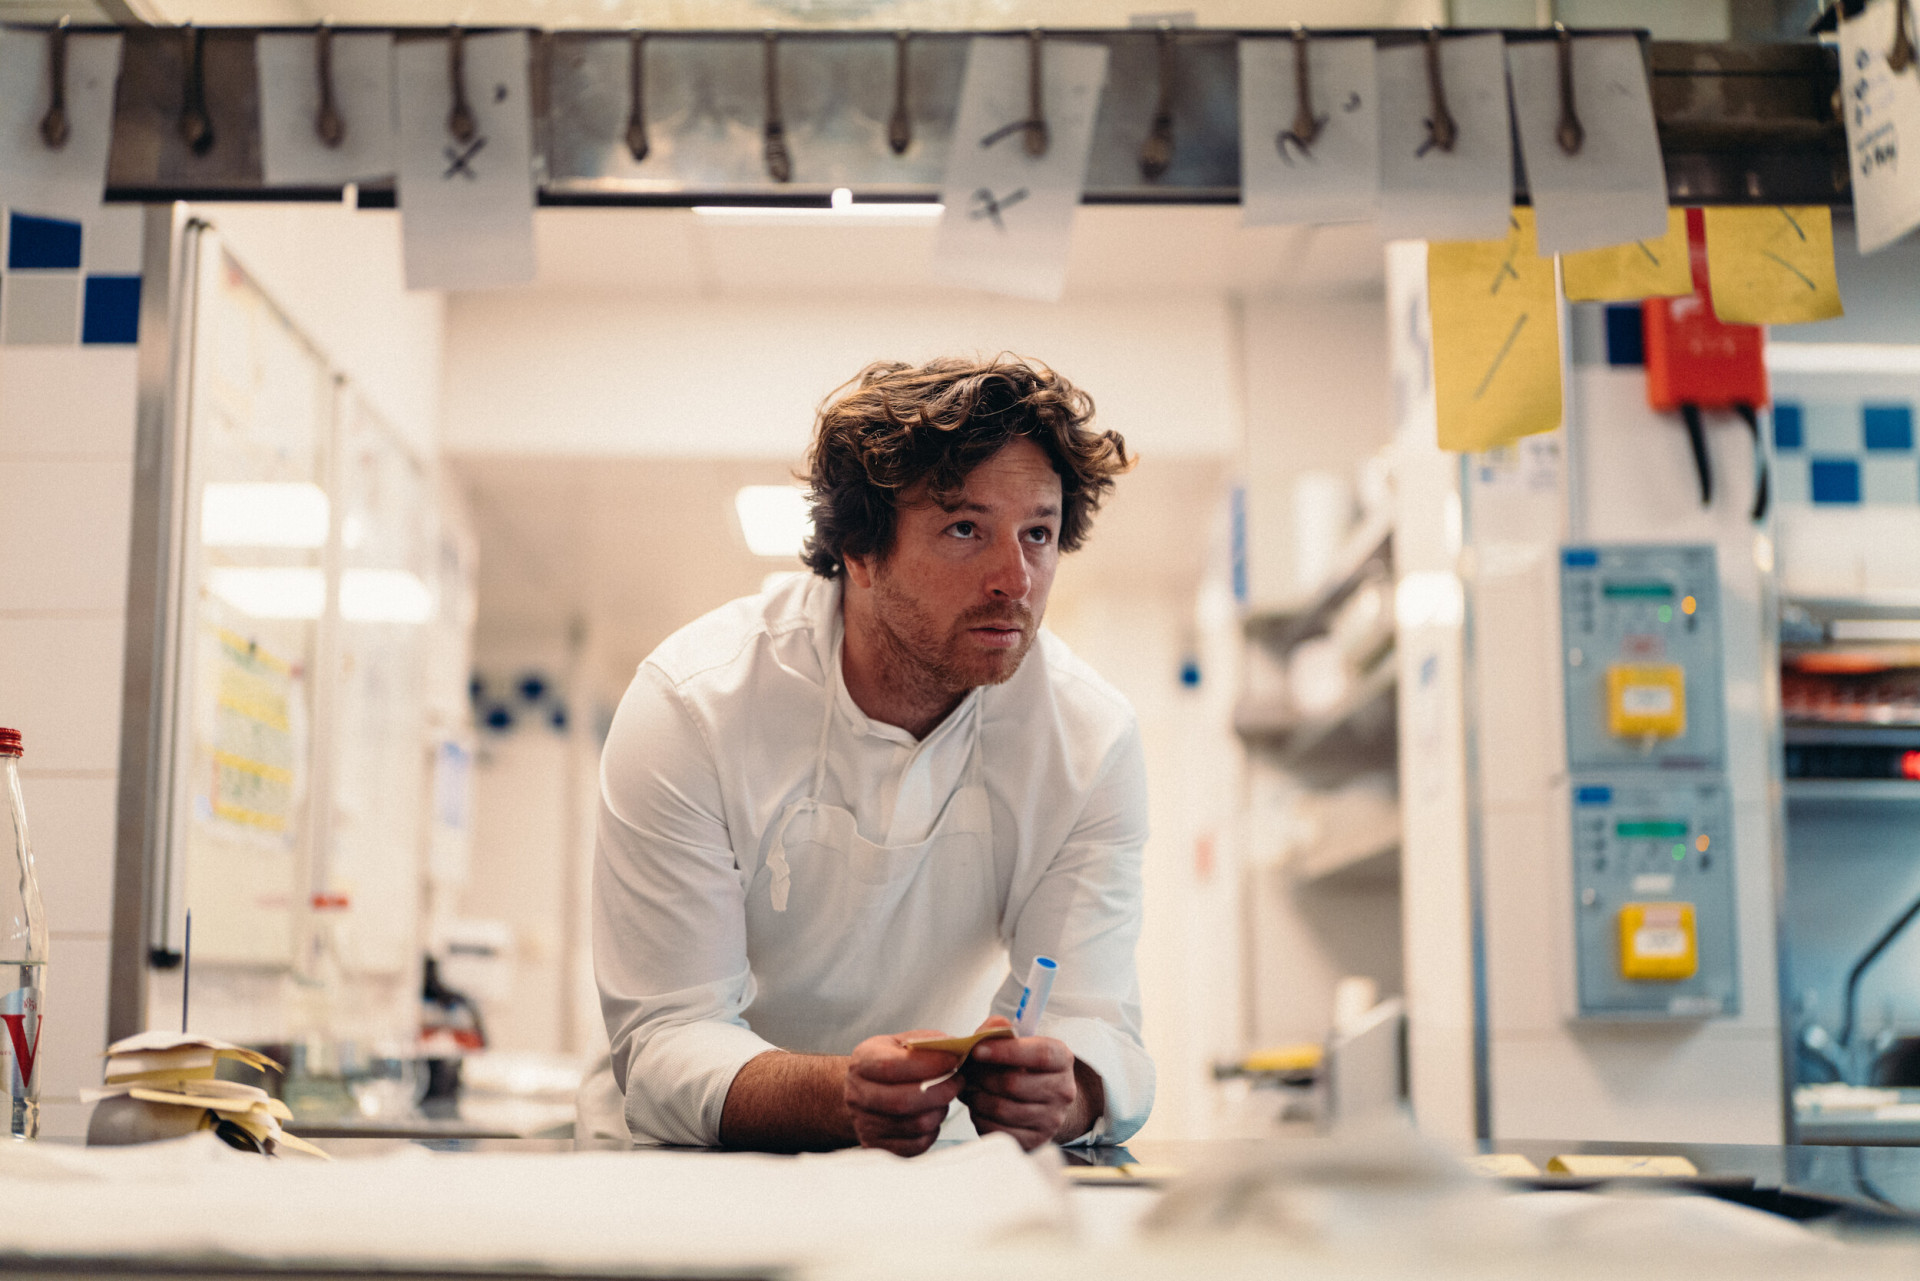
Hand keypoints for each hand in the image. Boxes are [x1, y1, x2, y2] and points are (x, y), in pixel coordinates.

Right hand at [844, 1029, 965, 1156]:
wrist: (862, 1093)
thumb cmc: (887, 1065)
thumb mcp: (899, 1044)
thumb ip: (925, 1042)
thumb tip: (953, 1047)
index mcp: (862, 1063)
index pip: (891, 1066)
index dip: (928, 1064)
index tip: (953, 1060)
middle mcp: (858, 1095)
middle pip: (904, 1101)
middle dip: (940, 1090)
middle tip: (958, 1081)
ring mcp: (866, 1124)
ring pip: (916, 1124)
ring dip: (939, 1110)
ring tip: (943, 1098)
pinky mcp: (878, 1146)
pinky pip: (917, 1144)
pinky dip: (932, 1130)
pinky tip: (931, 1115)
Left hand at [959, 1016, 1080, 1150]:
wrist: (1045, 1102)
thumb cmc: (1025, 1067)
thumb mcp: (1019, 1042)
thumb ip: (1001, 1030)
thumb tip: (989, 1030)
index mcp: (1062, 1059)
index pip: (1039, 1055)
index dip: (1005, 1051)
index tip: (977, 1050)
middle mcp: (1063, 1090)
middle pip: (1014, 1083)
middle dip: (981, 1076)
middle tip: (965, 1070)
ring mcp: (1052, 1119)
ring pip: (1002, 1108)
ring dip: (977, 1097)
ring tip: (969, 1087)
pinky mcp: (1035, 1140)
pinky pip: (997, 1130)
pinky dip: (980, 1117)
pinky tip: (978, 1106)